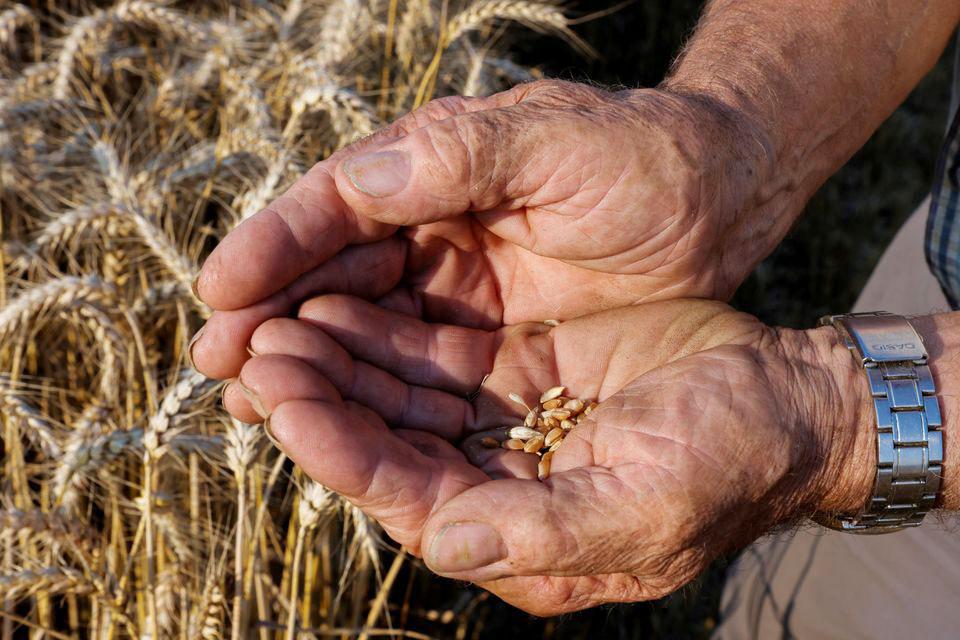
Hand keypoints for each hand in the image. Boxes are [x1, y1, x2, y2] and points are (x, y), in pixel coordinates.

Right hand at [190, 79, 775, 379]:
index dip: (276, 245)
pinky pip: (409, 359)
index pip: (338, 204)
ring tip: (246, 398)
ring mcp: (452, 279)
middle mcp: (429, 220)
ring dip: (304, 356)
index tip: (220, 290)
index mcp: (437, 163)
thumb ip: (466, 157)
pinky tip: (325, 411)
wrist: (719, 202)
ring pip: (360, 320)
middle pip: (332, 268)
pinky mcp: (482, 330)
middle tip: (215, 361)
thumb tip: (360, 174)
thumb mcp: (563, 146)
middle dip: (271, 312)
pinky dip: (365, 383)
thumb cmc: (648, 159)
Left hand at [222, 297, 873, 614]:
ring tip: (281, 318)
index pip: (410, 497)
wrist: (785, 396)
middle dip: (322, 400)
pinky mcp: (515, 374)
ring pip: (399, 399)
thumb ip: (546, 533)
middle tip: (259, 347)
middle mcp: (499, 491)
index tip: (284, 401)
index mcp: (523, 540)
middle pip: (388, 446)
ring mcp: (502, 428)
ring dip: (341, 362)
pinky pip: (433, 358)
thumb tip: (441, 543)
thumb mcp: (652, 503)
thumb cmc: (733, 456)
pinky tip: (342, 302)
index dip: (343, 452)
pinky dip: (386, 335)